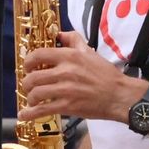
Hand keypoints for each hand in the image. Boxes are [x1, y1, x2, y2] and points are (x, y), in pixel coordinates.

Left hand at [19, 30, 140, 123]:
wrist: (121, 96)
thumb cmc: (108, 76)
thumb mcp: (91, 52)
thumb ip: (74, 41)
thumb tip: (60, 34)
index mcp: (70, 56)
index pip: (38, 55)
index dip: (28, 62)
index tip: (29, 67)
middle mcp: (66, 72)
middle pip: (32, 77)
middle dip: (27, 83)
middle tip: (31, 86)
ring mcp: (66, 90)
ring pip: (35, 93)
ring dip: (30, 98)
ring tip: (34, 100)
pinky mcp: (68, 106)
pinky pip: (42, 109)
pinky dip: (31, 113)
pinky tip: (26, 114)